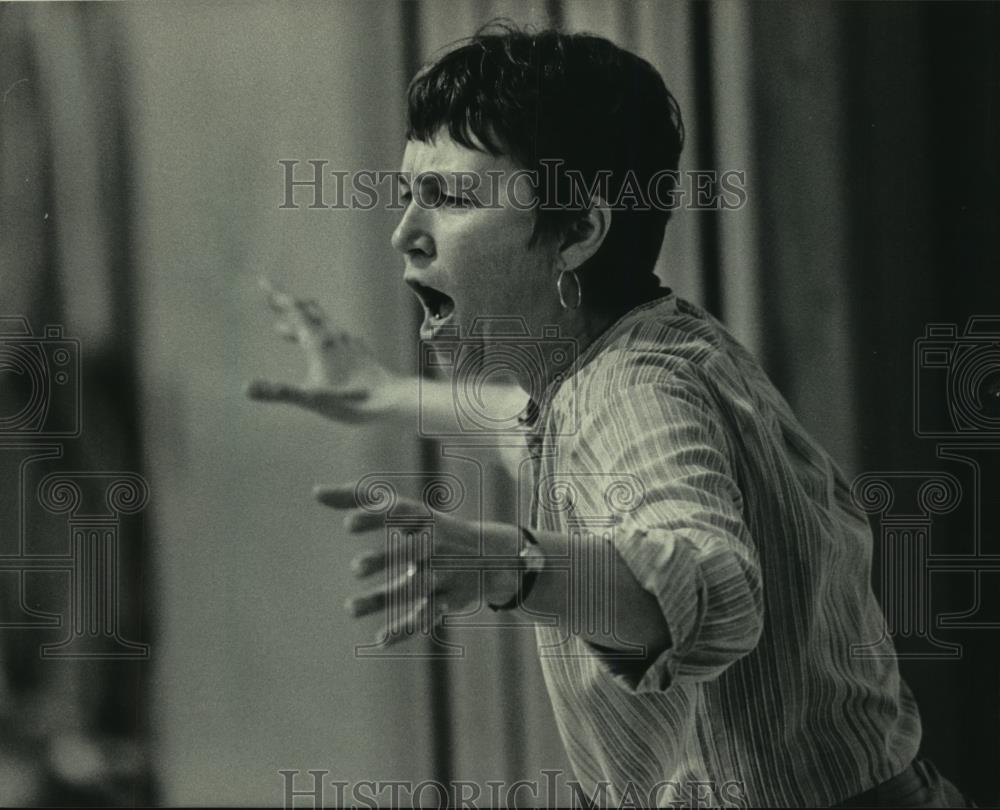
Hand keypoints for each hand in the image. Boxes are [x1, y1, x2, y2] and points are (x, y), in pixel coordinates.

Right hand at [246, 278, 408, 423]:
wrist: (393, 400)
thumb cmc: (352, 401)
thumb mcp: (312, 399)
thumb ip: (279, 392)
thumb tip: (245, 388)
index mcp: (319, 342)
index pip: (294, 312)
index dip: (277, 296)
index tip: (263, 281)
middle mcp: (334, 337)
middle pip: (308, 313)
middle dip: (287, 306)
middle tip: (272, 299)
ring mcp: (349, 344)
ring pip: (322, 325)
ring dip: (301, 323)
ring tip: (283, 330)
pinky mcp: (360, 353)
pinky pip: (337, 337)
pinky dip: (321, 336)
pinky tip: (325, 345)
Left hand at [315, 484, 520, 646]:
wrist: (491, 556)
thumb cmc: (429, 528)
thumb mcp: (402, 509)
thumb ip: (359, 498)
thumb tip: (316, 492)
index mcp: (424, 519)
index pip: (401, 514)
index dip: (376, 518)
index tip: (348, 524)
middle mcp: (437, 544)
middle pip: (413, 552)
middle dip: (387, 559)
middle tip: (355, 568)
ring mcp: (446, 573)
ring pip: (416, 588)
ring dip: (384, 599)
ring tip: (349, 608)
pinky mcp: (451, 600)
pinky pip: (427, 615)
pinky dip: (406, 629)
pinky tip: (380, 640)